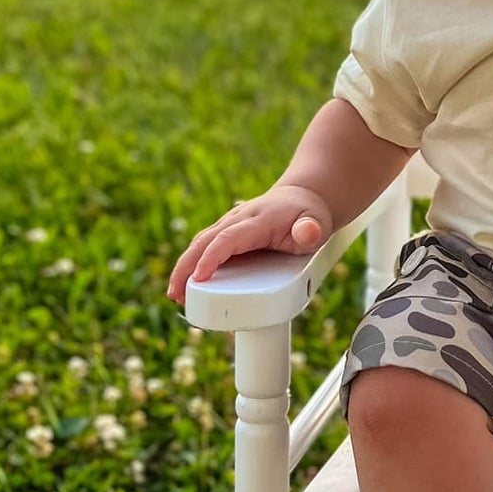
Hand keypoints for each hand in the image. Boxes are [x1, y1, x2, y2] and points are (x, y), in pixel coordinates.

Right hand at [166, 183, 333, 303]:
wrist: (303, 196)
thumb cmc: (309, 215)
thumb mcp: (317, 223)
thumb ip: (311, 230)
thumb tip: (307, 233)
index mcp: (257, 220)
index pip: (228, 239)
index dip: (212, 258)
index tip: (199, 278)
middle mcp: (238, 219)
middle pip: (204, 241)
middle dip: (186, 267)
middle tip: (175, 294)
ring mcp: (230, 224)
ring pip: (200, 243)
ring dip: (183, 267)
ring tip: (175, 294)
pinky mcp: (227, 231)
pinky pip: (205, 245)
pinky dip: (191, 262)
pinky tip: (186, 282)